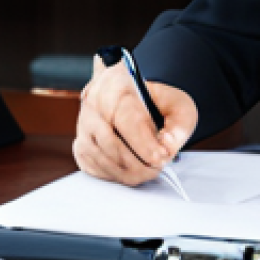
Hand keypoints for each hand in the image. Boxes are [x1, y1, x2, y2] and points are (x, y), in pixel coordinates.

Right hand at [73, 55, 198, 184]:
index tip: (161, 157)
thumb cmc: (154, 101)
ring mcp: (83, 125)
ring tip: (150, 169)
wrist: (131, 97)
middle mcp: (93, 103)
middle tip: (159, 166)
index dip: (144, 144)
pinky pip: (95, 168)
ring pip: (102, 159)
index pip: (126, 119)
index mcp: (117, 84)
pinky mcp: (80, 145)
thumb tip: (166, 147)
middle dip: (139, 163)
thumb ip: (180, 124)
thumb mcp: (178, 103)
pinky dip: (116, 175)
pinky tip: (132, 169)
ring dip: (129, 172)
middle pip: (111, 144)